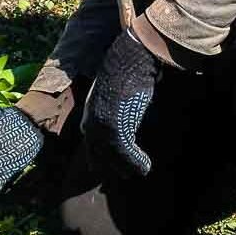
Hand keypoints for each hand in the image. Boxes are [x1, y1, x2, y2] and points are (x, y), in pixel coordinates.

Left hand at [82, 28, 159, 177]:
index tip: (103, 158)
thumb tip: (123, 101)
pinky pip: (127, 154)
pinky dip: (137, 162)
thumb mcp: (113, 85)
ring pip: (112, 156)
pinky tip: (145, 167)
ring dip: (125, 167)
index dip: (97, 149)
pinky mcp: (117, 132)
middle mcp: (93, 121)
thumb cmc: (124, 67)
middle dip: (108, 164)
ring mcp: (103, 128)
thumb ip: (114, 98)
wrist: (128, 61)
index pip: (90, 136)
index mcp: (90, 109)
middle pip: (97, 151)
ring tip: (135, 173)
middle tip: (119, 174)